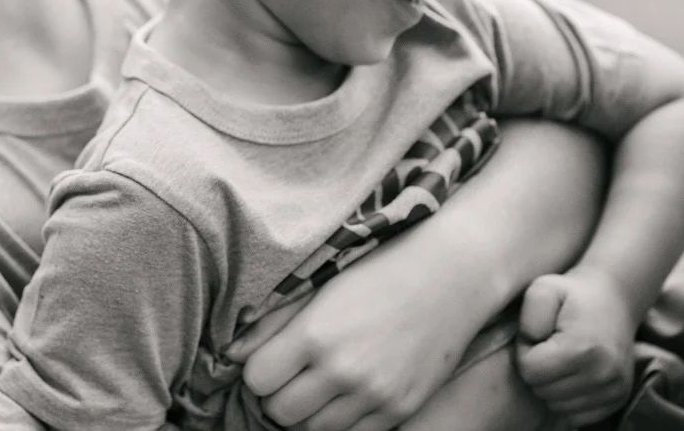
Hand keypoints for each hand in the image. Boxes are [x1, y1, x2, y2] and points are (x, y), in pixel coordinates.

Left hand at [226, 247, 478, 430]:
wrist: (452, 275)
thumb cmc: (383, 270)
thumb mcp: (323, 284)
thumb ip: (274, 322)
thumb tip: (232, 355)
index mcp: (316, 333)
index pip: (257, 380)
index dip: (260, 369)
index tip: (273, 358)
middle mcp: (343, 370)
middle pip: (280, 412)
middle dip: (280, 395)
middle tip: (295, 374)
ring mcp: (374, 394)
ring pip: (314, 430)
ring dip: (310, 412)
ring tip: (323, 383)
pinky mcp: (401, 409)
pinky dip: (343, 421)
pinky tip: (350, 394)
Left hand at [515, 267, 635, 426]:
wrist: (615, 298)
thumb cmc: (573, 294)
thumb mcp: (543, 289)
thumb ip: (530, 315)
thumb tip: (531, 344)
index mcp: (582, 348)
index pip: (530, 370)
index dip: (525, 350)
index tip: (539, 335)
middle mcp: (603, 373)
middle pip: (542, 391)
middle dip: (538, 369)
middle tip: (550, 345)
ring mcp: (614, 389)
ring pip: (557, 406)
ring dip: (552, 384)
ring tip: (562, 358)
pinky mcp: (619, 398)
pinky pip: (577, 416)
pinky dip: (569, 398)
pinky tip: (574, 374)